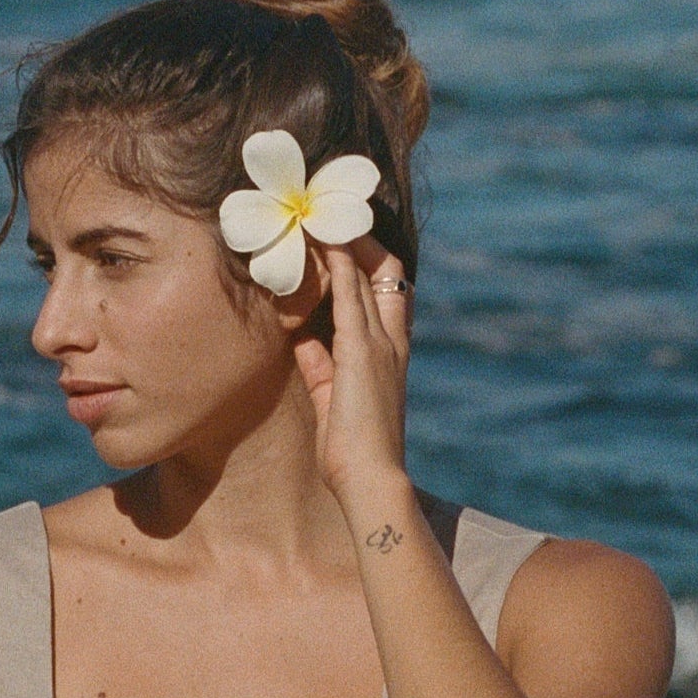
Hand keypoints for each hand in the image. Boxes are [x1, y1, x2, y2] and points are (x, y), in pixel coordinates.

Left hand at [292, 239, 412, 528]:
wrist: (372, 482)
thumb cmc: (352, 454)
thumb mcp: (332, 400)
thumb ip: (321, 366)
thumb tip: (305, 339)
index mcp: (389, 358)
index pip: (385, 297)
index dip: (365, 267)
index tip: (340, 247)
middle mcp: (392, 344)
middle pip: (385, 275)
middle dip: (360, 243)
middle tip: (332, 218)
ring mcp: (380, 345)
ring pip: (367, 276)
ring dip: (346, 243)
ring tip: (323, 215)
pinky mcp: (362, 351)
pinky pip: (350, 294)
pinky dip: (338, 263)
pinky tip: (323, 240)